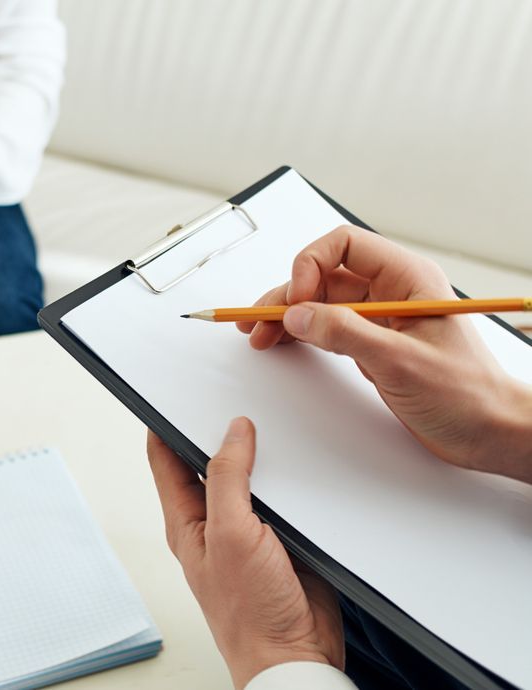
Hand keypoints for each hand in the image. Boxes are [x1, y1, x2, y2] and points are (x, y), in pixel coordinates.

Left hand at [147, 420, 343, 688]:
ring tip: (271, 419)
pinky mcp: (282, 537)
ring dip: (259, 453)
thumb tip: (233, 432)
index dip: (164, 421)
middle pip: (208, 461)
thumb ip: (228, 479)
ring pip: (248, 477)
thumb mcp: (231, 533)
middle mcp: (213, 521)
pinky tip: (303, 460)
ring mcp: (248, 529)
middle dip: (218, 430)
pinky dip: (290, 477)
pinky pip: (283, 496)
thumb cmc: (251, 612)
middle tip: (231, 395)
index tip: (172, 391)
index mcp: (186, 520)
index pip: (165, 457)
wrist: (296, 655)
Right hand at [239, 226, 531, 482]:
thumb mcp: (401, 361)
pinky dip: (300, 334)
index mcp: (408, 279)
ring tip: (258, 336)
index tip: (295, 300)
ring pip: (320, 303)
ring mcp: (380, 319)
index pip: (344, 246)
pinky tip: (281, 343)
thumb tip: (298, 314)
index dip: (310, 265)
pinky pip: (327, 328)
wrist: (490, 432)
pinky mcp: (372, 344)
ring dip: (286, 316)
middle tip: (257, 322)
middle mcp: (391, 292)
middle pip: (323, 276)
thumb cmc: (467, 394)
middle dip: (286, 296)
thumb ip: (346, 333)